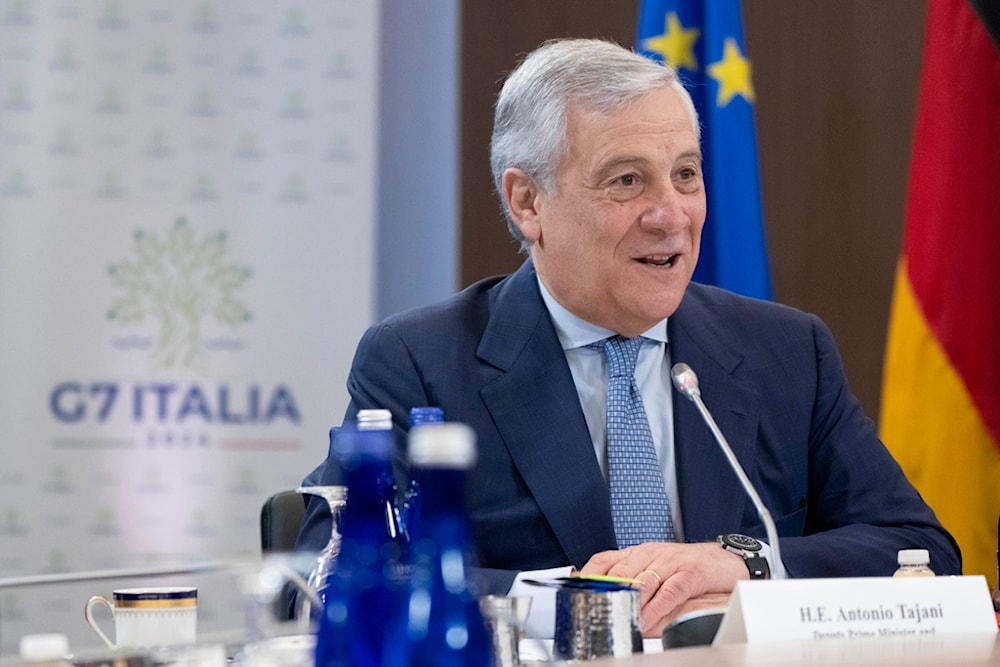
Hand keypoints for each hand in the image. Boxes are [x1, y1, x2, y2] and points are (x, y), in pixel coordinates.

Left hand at [579, 542, 745, 637]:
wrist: (724, 559)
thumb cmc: (687, 566)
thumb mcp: (654, 569)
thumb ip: (632, 582)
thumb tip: (607, 602)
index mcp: (637, 553)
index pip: (604, 560)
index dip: (587, 575)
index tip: (574, 590)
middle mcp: (650, 554)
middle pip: (620, 573)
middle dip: (606, 594)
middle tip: (594, 611)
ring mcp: (670, 562)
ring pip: (642, 583)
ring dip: (629, 604)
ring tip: (618, 621)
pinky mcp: (689, 572)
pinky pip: (669, 592)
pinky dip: (656, 609)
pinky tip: (648, 621)